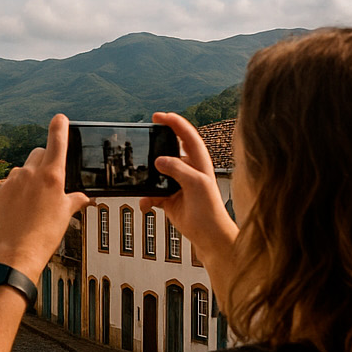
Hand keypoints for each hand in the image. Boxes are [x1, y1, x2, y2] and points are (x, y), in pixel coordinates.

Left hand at [0, 115, 90, 276]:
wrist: (16, 254)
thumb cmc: (43, 236)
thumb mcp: (65, 215)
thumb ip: (74, 200)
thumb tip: (83, 197)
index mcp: (51, 175)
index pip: (57, 140)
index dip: (60, 126)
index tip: (60, 118)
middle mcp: (30, 173)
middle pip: (39, 153)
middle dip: (46, 160)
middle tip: (52, 180)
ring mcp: (13, 181)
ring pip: (24, 169)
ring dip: (31, 177)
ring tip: (36, 201)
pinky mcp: (0, 191)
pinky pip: (12, 183)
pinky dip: (19, 189)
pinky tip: (23, 207)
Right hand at [139, 112, 237, 269]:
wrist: (208, 235)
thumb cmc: (210, 210)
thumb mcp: (196, 184)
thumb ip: (178, 169)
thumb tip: (159, 160)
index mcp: (198, 162)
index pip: (187, 136)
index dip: (174, 123)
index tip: (159, 116)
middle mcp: (187, 170)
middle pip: (169, 150)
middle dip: (156, 145)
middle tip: (145, 135)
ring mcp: (177, 184)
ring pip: (156, 173)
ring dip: (147, 177)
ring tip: (141, 178)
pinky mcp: (168, 198)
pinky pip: (152, 193)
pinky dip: (146, 198)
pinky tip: (146, 204)